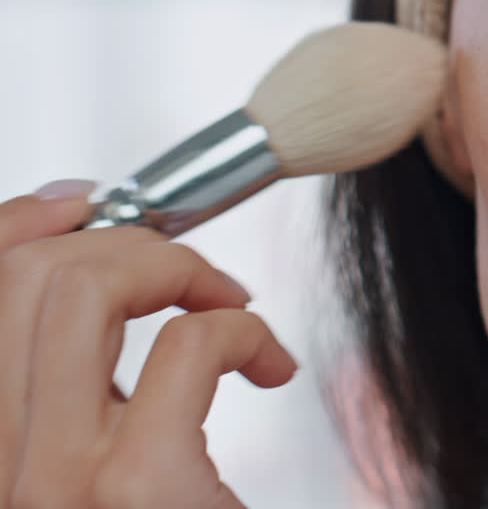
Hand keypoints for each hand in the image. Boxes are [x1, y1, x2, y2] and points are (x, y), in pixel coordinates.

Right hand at [0, 180, 297, 508]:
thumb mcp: (84, 462)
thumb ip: (69, 387)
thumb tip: (86, 264)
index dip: (20, 222)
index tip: (87, 202)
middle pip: (23, 278)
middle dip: (123, 242)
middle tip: (192, 275)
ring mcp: (48, 484)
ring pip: (80, 288)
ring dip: (174, 267)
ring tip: (225, 304)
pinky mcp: (136, 491)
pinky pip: (188, 345)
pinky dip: (244, 330)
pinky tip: (269, 366)